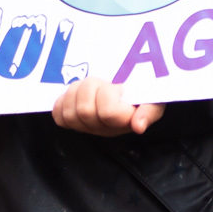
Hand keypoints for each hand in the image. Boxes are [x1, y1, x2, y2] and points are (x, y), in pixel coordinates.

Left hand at [51, 78, 165, 137]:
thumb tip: (139, 127)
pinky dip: (63, 102)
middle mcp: (103, 129)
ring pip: (69, 112)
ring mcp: (86, 127)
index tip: (119, 87)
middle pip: (84, 111)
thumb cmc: (142, 94)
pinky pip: (58, 116)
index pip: (107, 112)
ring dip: (76, 92)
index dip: (109, 94)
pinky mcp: (71, 122)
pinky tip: (75, 95)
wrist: (128, 87)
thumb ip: (150, 112)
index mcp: (123, 122)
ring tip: (89, 86)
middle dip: (90, 88)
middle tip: (102, 82)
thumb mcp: (154, 99)